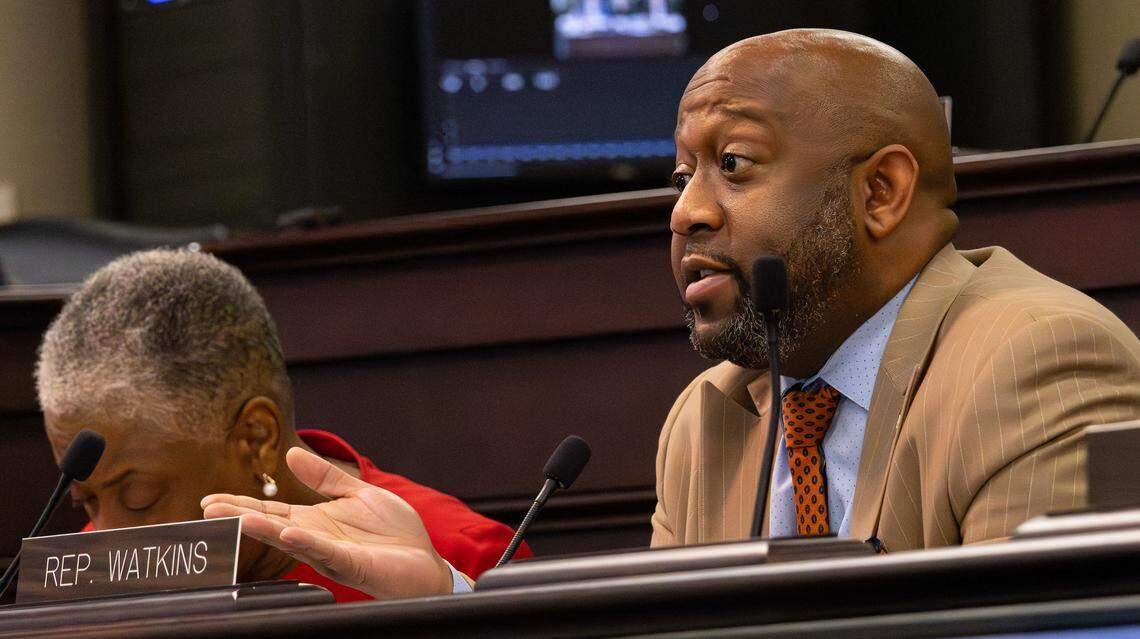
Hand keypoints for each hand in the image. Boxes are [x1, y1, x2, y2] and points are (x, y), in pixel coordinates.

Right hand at [201, 447, 455, 599]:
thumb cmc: (393, 533)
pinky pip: (326, 552)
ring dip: (266, 530)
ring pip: (293, 540)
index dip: (242, 504)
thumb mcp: (359, 493)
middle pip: (273, 525)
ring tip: (240, 520)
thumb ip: (326, 477)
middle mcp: (317, 539)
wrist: (425, 561)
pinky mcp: (353, 564)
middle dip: (241, 517)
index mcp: (316, 521)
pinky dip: (307, 543)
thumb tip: (291, 453)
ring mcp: (333, 553)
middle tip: (207, 510)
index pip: (272, 511)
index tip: (210, 499)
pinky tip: (289, 534)